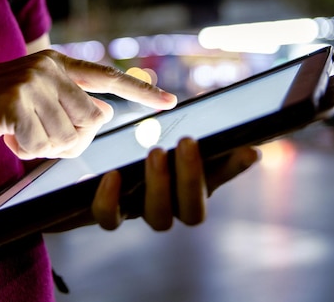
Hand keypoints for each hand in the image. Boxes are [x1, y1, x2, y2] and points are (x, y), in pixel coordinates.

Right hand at [0, 49, 176, 158]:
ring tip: (18, 132)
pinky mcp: (17, 101)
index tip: (170, 101)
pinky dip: (23, 149)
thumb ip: (69, 103)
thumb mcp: (35, 98)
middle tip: (40, 137)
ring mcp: (34, 81)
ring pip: (68, 136)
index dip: (141, 92)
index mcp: (58, 63)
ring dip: (44, 146)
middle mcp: (50, 67)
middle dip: (71, 139)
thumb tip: (104, 116)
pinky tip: (5, 134)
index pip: (108, 77)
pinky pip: (40, 144)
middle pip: (93, 121)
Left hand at [91, 137, 259, 230]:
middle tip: (186, 141)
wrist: (84, 167)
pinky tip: (112, 175)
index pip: (220, 179)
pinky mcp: (108, 212)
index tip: (248, 149)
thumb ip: (183, 129)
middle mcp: (170, 205)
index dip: (235, 168)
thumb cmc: (131, 144)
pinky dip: (110, 200)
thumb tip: (221, 114)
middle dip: (193, 177)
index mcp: (189, 185)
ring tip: (156, 153)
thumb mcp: (158, 132)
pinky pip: (110, 218)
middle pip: (192, 212)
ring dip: (161, 187)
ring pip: (159, 218)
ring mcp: (140, 211)